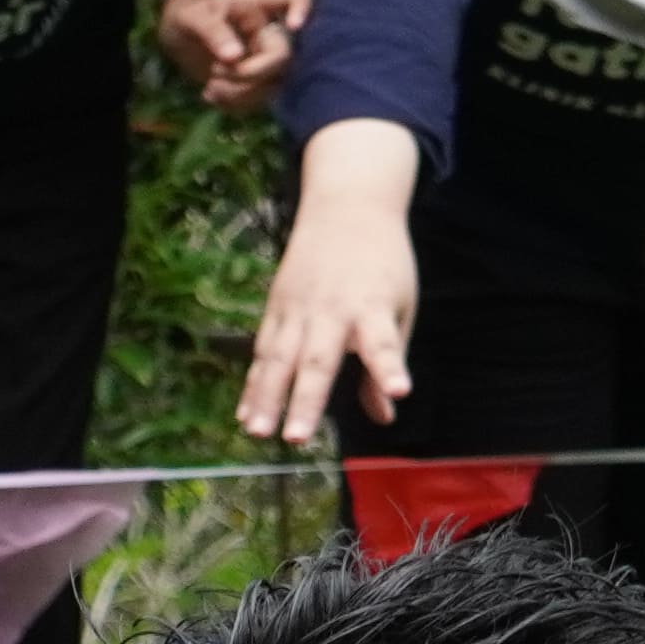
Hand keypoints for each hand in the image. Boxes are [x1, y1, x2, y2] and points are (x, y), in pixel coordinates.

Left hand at [156, 0, 303, 109]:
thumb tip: (234, 57)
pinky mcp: (259, 83)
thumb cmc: (189, 17)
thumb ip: (212, 32)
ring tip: (210, 87)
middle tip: (215, 71)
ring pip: (273, 85)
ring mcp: (267, 59)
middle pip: (283, 57)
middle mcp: (270, 32)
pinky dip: (233, 103)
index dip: (303, 8)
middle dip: (249, 73)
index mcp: (261, 4)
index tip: (293, 26)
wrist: (180, 38)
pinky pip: (257, 100)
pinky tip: (211, 95)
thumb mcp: (193, 17)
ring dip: (239, 93)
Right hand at [239, 121, 420, 441]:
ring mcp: (299, 308)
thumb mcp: (400, 307)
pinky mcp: (276, 306)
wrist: (348, 205)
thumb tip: (385, 414)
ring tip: (257, 432)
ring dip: (265, 397)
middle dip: (305, 399)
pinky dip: (252, 384)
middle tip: (296, 438)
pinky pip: (263, 352)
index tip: (398, 390)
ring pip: (279, 358)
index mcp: (372, 308)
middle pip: (317, 359)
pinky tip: (244, 415)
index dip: (389, 367)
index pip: (383, 342)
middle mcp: (333, 310)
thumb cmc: (382, 264)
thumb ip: (390, 361)